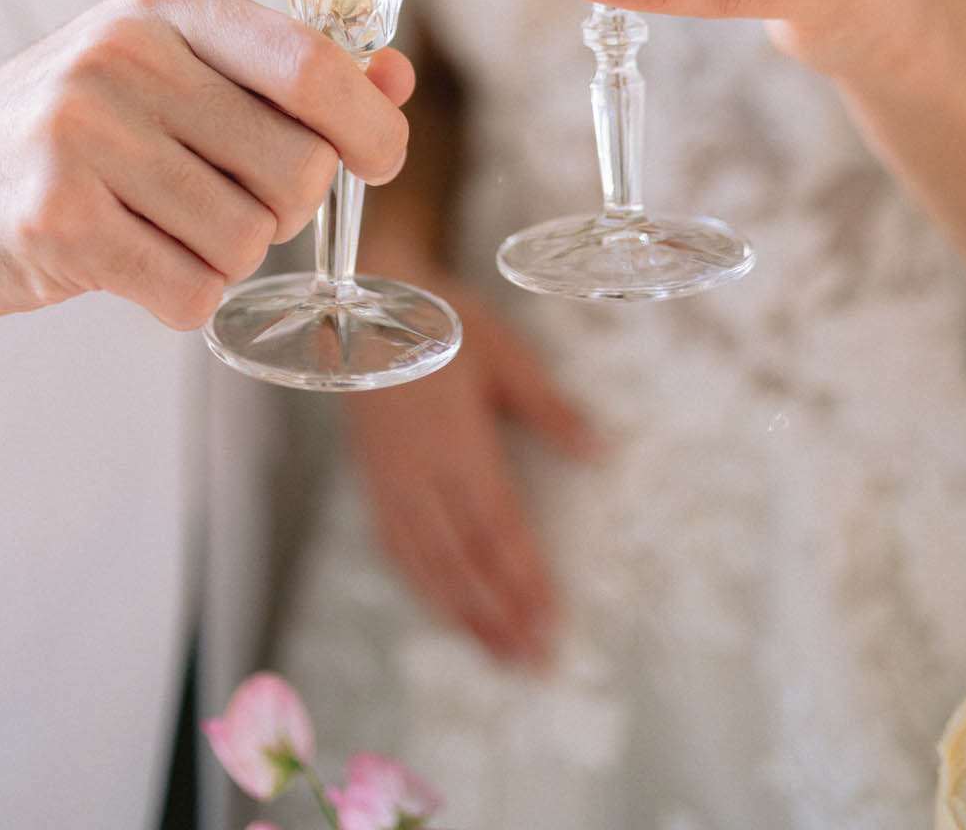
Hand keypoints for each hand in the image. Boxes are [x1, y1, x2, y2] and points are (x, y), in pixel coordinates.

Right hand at [0, 0, 411, 338]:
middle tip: (223, 201)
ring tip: (162, 229)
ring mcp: (81, 135)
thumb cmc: (72, 129)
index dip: (367, 127)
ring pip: (247, 240)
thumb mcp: (171, 71)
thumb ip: (284, 74)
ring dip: (226, 259)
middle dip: (283, 209)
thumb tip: (395, 78)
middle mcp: (123, 55)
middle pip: (295, 168)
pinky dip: (182, 298)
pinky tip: (133, 265)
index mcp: (165, 6)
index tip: (379, 160)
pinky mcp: (54, 221)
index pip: (310, 65)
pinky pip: (190, 293)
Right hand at [347, 258, 600, 666]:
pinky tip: (444, 612)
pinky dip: (421, 586)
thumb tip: (600, 450)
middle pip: (460, 556)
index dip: (522, 577)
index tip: (550, 620)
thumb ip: (548, 406)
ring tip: (498, 654)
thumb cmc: (442, 324)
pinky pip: (394, 546)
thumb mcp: (502, 351)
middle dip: (498, 613)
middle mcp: (418, 469)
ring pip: (425, 561)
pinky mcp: (371, 480)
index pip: (495, 523)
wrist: (365, 307)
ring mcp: (389, 479)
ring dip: (462, 613)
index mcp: (455, 437)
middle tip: (532, 659)